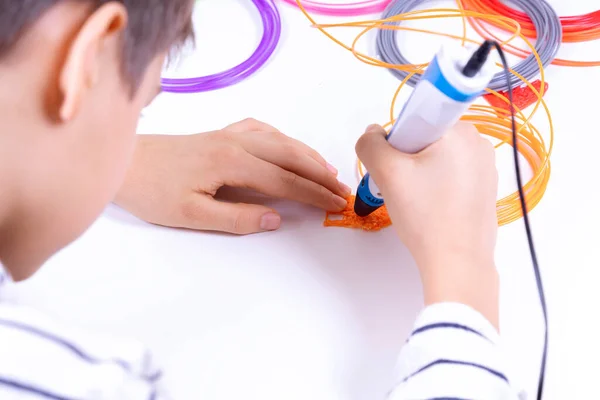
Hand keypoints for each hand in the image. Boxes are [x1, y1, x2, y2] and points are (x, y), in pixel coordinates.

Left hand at [115, 118, 350, 234]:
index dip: (314, 194)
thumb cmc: (152, 191)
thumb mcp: (190, 215)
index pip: (285, 180)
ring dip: (307, 154)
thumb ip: (236, 218)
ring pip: (280, 140)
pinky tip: (287, 146)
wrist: (123, 162)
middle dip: (320, 173)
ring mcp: (228, 134)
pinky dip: (282, 138)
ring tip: (327, 171)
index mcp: (231, 163)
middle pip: (290, 155)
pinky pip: (261, 130)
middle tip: (342, 190)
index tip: (337, 205)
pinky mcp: (220, 134)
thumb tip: (277, 219)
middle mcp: (235, 142)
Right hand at [356, 123, 498, 326]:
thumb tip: (372, 135)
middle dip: (405, 158)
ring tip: (415, 201)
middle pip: (424, 137)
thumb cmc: (426, 215)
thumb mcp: (387, 172)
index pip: (415, 117)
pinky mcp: (484, 188)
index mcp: (460, 130)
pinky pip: (449, 174)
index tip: (395, 165)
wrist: (457, 262)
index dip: (396, 140)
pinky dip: (433, 186)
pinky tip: (429, 207)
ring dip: (417, 173)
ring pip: (435, 157)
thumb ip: (370, 144)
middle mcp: (478, 142)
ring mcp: (485, 167)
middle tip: (401, 187)